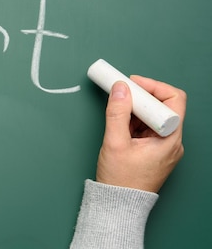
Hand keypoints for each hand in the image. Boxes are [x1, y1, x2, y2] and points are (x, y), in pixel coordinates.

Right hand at [95, 75, 186, 192]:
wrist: (119, 204)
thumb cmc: (121, 180)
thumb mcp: (115, 142)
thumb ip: (117, 113)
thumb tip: (120, 89)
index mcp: (169, 139)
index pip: (173, 100)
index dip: (152, 87)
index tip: (131, 84)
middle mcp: (172, 141)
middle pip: (164, 106)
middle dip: (141, 97)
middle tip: (121, 93)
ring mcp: (164, 146)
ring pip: (154, 116)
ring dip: (135, 109)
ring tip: (117, 112)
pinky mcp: (155, 150)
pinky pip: (147, 127)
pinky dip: (133, 121)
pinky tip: (119, 125)